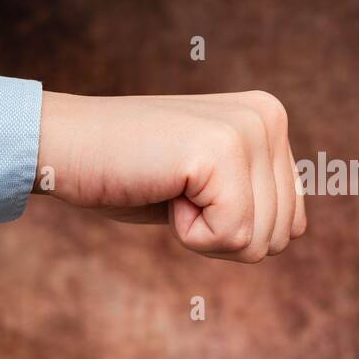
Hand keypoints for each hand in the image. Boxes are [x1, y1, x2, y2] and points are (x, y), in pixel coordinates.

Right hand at [34, 90, 305, 261]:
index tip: (190, 193)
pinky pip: (231, 236)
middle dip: (223, 235)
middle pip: (281, 236)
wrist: (61, 146)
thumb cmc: (128, 172)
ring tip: (169, 186)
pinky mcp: (221, 151)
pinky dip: (190, 234)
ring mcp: (248, 130)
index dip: (236, 231)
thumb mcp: (209, 184)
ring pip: (259, 241)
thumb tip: (297, 231)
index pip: (292, 224)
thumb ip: (256, 195)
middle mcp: (269, 117)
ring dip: (205, 234)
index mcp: (271, 119)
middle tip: (174, 191)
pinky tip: (163, 189)